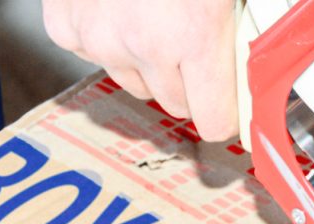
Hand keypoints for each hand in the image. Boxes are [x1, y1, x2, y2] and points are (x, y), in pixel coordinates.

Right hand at [42, 0, 238, 140]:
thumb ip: (238, 39)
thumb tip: (248, 87)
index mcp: (196, 34)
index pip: (215, 122)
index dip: (224, 113)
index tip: (227, 108)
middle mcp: (146, 44)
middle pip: (176, 106)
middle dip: (187, 83)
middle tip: (189, 42)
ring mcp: (100, 38)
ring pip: (135, 84)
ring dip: (145, 63)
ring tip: (152, 19)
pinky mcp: (64, 26)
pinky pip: (94, 57)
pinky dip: (106, 40)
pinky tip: (116, 10)